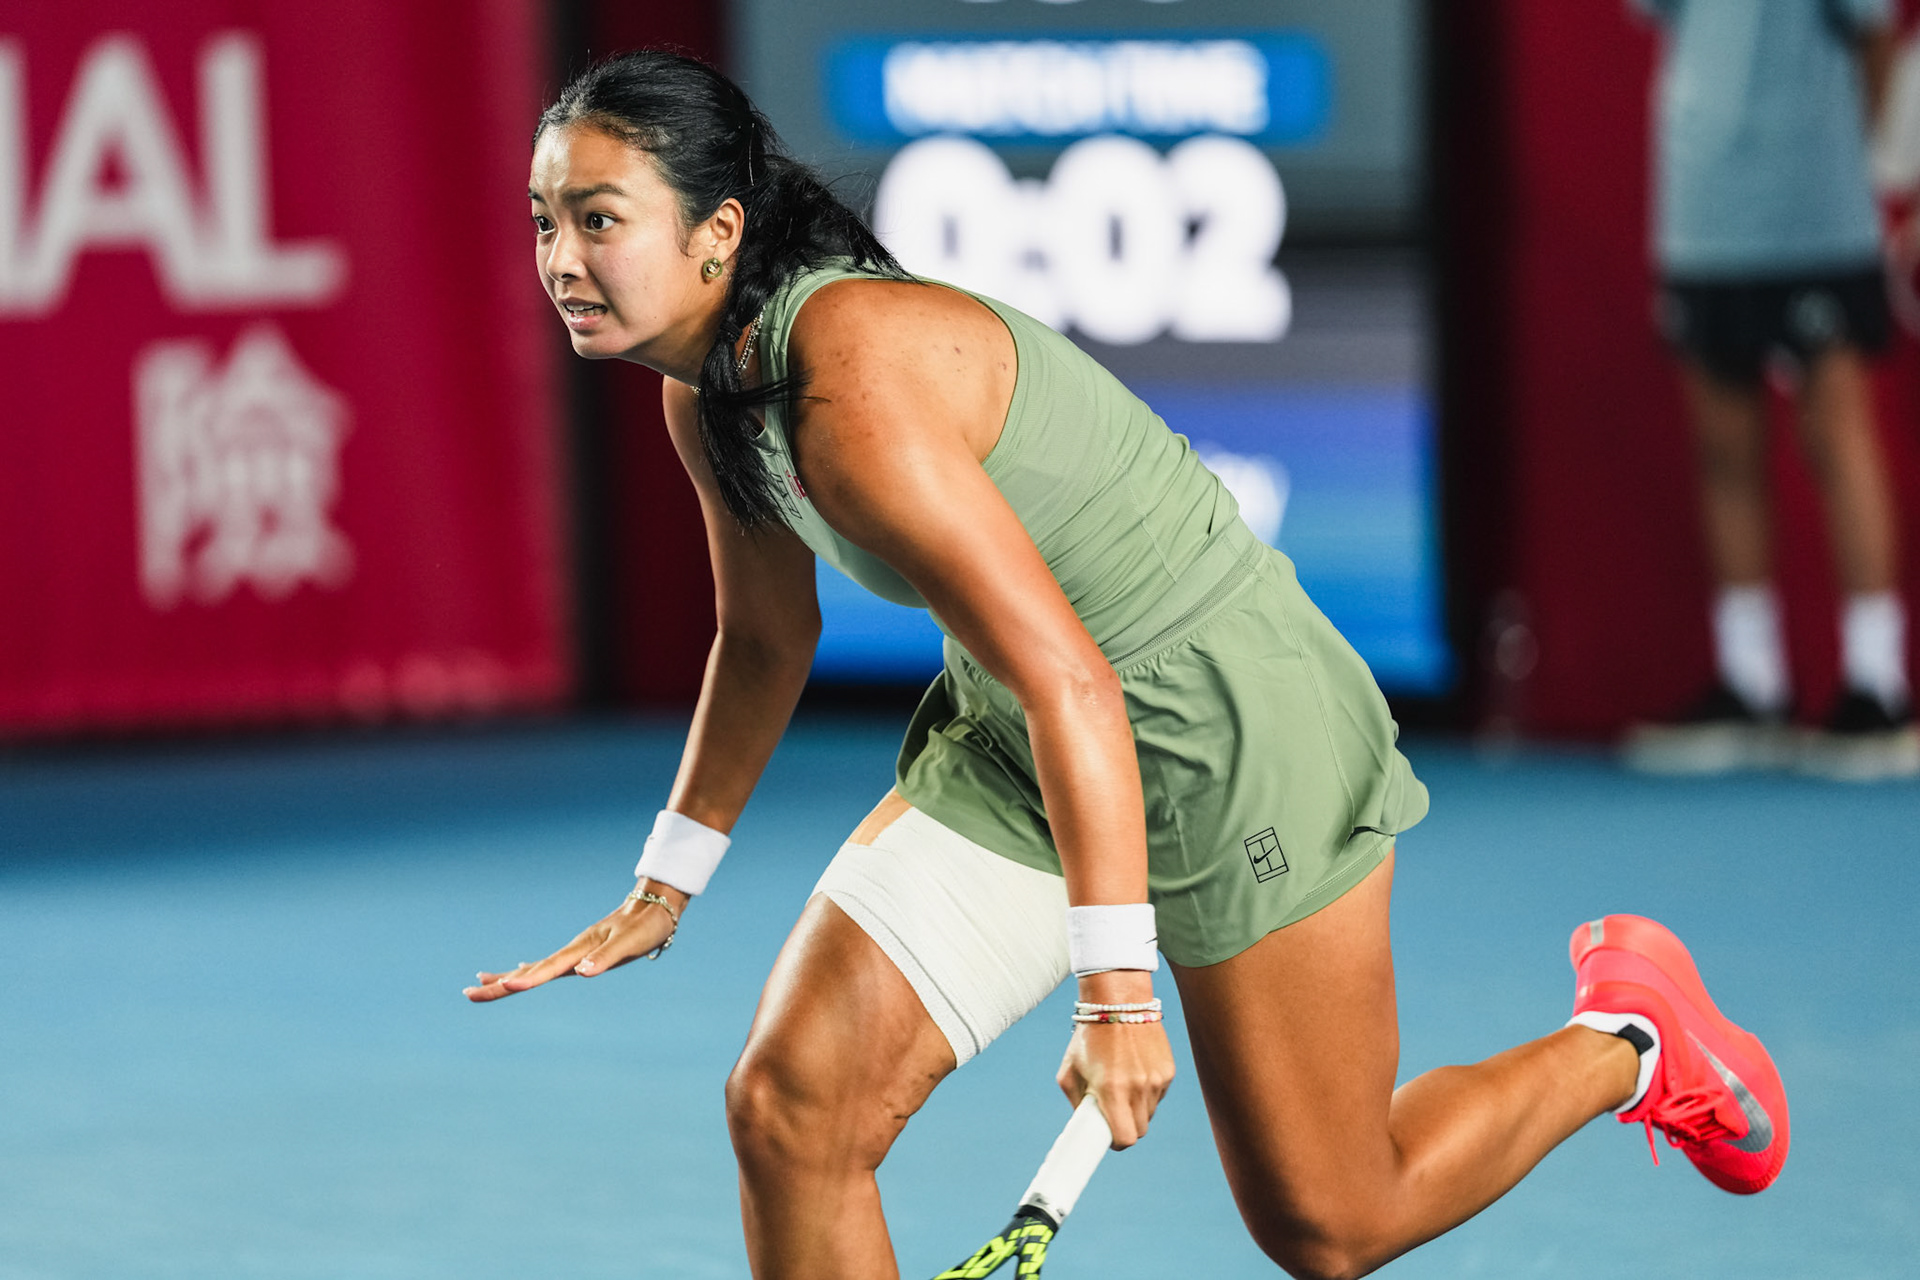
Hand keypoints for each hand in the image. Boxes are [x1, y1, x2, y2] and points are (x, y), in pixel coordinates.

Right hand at [463, 880, 689, 1002]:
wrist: (654, 907)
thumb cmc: (644, 928)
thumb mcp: (629, 945)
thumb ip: (604, 958)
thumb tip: (582, 972)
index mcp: (578, 951)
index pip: (545, 970)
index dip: (525, 981)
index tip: (504, 987)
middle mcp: (571, 951)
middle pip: (528, 971)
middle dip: (499, 985)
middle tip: (468, 994)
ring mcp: (573, 950)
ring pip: (533, 967)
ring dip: (507, 977)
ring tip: (480, 982)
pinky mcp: (580, 951)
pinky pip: (546, 964)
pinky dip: (528, 970)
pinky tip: (521, 971)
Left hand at [1055, 972, 1175, 1148]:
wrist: (1119, 1002)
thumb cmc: (1089, 1036)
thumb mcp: (1069, 1070)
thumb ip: (1076, 1101)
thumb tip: (1086, 1123)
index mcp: (1112, 1090)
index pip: (1125, 1138)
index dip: (1116, 1143)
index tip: (1109, 1139)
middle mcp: (1138, 1088)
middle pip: (1139, 1131)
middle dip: (1126, 1127)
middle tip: (1113, 1112)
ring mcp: (1156, 1080)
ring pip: (1150, 1114)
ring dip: (1136, 1109)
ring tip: (1122, 1085)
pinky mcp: (1168, 1071)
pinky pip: (1158, 1096)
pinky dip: (1147, 1092)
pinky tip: (1135, 1072)